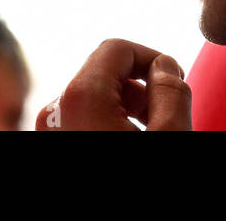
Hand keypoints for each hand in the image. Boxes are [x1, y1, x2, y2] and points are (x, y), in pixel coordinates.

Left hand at [35, 39, 191, 130]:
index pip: (118, 48)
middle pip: (105, 72)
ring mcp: (50, 130)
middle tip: (167, 113)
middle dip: (141, 86)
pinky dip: (109, 122)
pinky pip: (83, 118)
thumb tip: (164, 66)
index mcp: (81, 98)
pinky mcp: (54, 141)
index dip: (152, 58)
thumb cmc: (141, 178)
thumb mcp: (170, 135)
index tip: (174, 82)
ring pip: (95, 97)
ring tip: (151, 131)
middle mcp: (55, 110)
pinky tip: (132, 137)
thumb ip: (171, 91)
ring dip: (127, 106)